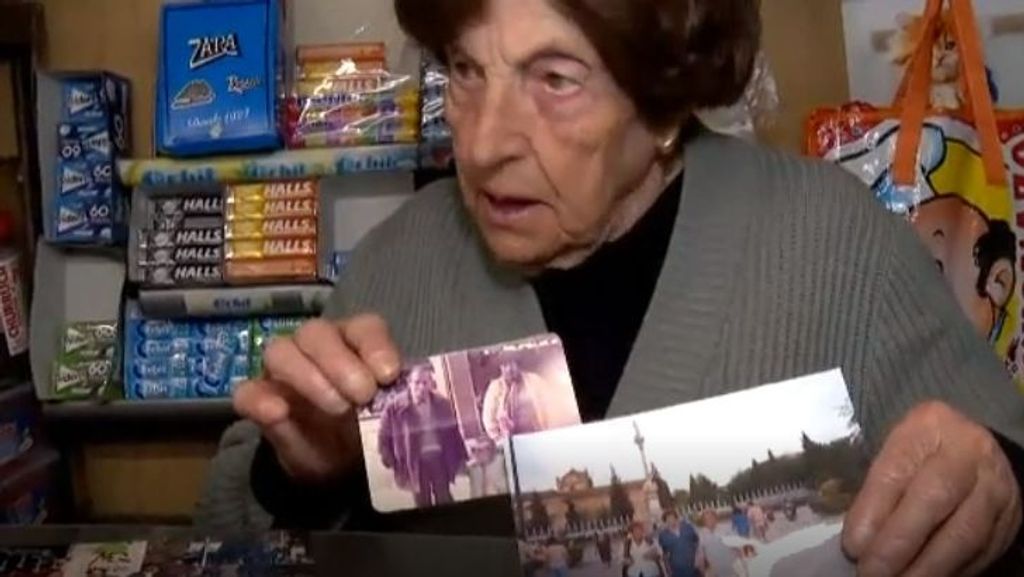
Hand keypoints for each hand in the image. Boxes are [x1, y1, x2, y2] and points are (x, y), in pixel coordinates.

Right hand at [233, 314, 400, 481]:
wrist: (337, 466)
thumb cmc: (367, 429)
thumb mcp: (385, 419)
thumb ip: (393, 402)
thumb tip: (394, 385)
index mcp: (354, 344)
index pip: (363, 327)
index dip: (375, 345)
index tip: (389, 375)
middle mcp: (316, 348)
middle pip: (316, 333)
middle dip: (340, 362)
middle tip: (362, 395)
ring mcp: (282, 372)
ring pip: (280, 351)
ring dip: (307, 376)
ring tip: (336, 408)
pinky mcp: (257, 399)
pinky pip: (247, 391)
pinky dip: (260, 400)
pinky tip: (277, 414)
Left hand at [842, 401, 1021, 576]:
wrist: (972, 447)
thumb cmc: (920, 453)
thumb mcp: (893, 455)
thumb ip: (877, 492)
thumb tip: (859, 544)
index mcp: (929, 426)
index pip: (898, 470)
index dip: (874, 512)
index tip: (853, 546)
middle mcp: (970, 452)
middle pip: (935, 500)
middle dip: (900, 544)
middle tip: (872, 573)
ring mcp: (997, 487)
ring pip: (965, 534)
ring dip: (927, 567)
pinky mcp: (1011, 518)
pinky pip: (983, 552)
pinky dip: (951, 571)